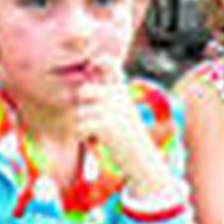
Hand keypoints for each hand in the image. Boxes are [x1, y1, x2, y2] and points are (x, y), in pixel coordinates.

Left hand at [72, 67, 167, 189]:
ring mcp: (112, 108)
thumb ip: (107, 100)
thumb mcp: (123, 114)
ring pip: (80, 113)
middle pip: (84, 91)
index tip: (91, 66)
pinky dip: (84, 137)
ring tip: (102, 136)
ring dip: (84, 128)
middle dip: (83, 108)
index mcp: (122, 91)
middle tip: (96, 123)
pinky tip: (98, 142)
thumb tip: (83, 89)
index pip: (110, 65)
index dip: (98, 62)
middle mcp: (118, 96)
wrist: (143, 161)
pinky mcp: (105, 123)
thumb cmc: (129, 141)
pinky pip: (80, 127)